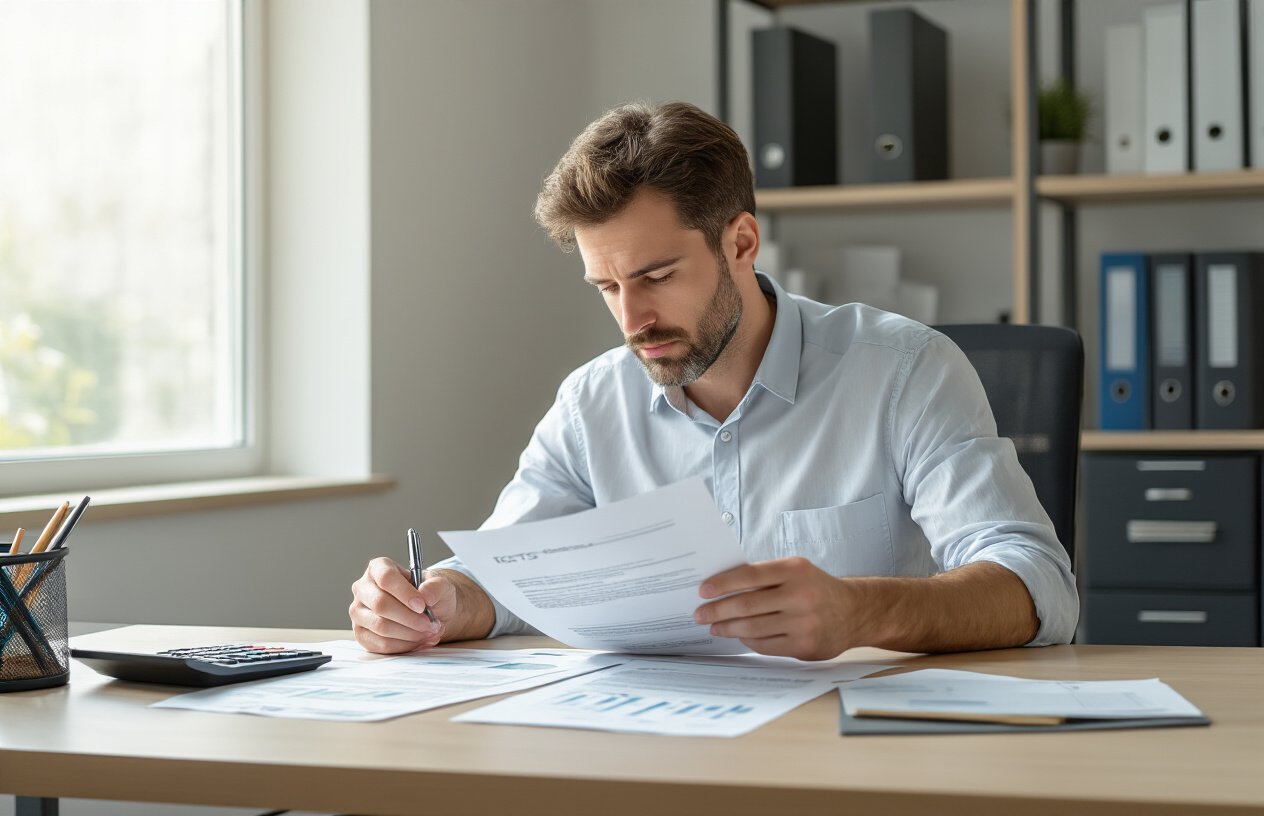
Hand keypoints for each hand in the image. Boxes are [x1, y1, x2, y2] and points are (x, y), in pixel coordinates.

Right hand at [349, 557, 450, 653]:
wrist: (426, 612)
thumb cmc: (428, 594)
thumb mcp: (440, 584)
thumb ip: (436, 586)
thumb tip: (425, 594)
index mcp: (378, 568)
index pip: (386, 578)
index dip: (404, 593)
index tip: (422, 605)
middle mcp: (363, 588)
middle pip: (380, 604)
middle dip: (409, 618)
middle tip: (430, 624)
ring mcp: (358, 612)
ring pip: (380, 626)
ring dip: (410, 634)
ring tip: (429, 632)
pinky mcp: (361, 634)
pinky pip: (381, 644)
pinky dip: (404, 646)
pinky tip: (419, 640)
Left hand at [693, 557, 857, 660]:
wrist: (855, 612)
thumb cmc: (816, 588)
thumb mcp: (796, 571)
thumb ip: (765, 577)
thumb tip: (722, 588)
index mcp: (795, 570)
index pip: (749, 574)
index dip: (722, 583)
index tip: (703, 590)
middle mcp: (800, 595)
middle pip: (747, 604)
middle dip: (717, 610)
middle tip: (699, 614)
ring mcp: (804, 623)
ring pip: (753, 627)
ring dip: (728, 628)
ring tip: (714, 627)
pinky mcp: (805, 646)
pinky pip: (766, 645)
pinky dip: (748, 641)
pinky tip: (738, 636)